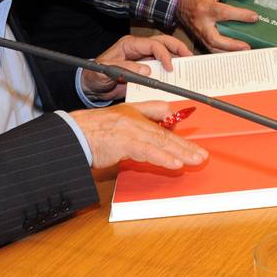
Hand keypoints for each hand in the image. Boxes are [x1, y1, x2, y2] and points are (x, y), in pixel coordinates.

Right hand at [68, 101, 207, 170]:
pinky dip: (163, 158)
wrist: (74, 133)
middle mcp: (136, 121)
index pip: (164, 125)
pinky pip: (148, 151)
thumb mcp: (123, 113)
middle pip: (166, 135)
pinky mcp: (123, 143)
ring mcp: (130, 131)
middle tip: (202, 156)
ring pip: (161, 143)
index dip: (180, 136)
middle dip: (186, 146)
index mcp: (136, 114)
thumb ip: (146, 112)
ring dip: (181, 153)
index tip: (194, 145)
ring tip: (195, 160)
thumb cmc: (95, 129)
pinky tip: (175, 163)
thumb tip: (168, 114)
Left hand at [80, 33, 192, 100]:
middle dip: (178, 48)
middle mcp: (139, 49)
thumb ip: (126, 69)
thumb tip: (148, 71)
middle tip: (190, 57)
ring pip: (165, 53)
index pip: (153, 44)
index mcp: (130, 45)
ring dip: (177, 58)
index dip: (163, 54)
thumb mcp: (106, 71)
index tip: (170, 67)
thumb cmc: (95, 75)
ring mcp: (144, 59)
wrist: (91, 87)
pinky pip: (161, 67)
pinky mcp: (146, 70)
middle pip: (163, 42)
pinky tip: (179, 76)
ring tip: (190, 65)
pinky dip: (172, 70)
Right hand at [177, 0, 256, 50]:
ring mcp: (200, 32)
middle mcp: (202, 22)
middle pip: (215, 39)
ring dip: (228, 51)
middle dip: (231, 45)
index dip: (240, 15)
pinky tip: (234, 52)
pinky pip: (211, 48)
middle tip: (246, 46)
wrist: (179, 0)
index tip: (254, 17)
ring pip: (213, 47)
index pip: (224, 13)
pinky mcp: (200, 37)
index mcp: (206, 7)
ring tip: (243, 51)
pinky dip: (222, 52)